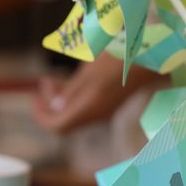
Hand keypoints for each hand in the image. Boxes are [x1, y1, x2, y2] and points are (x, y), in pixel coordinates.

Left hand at [34, 52, 157, 132]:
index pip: (56, 126)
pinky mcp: (110, 103)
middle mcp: (97, 114)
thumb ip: (71, 91)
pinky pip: (86, 107)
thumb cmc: (120, 60)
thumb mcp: (90, 71)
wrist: (151, 59)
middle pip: (65, 121)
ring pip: (75, 114)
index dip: (41, 115)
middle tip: (45, 82)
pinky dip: (74, 96)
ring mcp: (104, 110)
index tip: (34, 97)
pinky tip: (75, 79)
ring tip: (56, 78)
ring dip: (61, 99)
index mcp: (90, 108)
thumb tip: (54, 108)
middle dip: (49, 105)